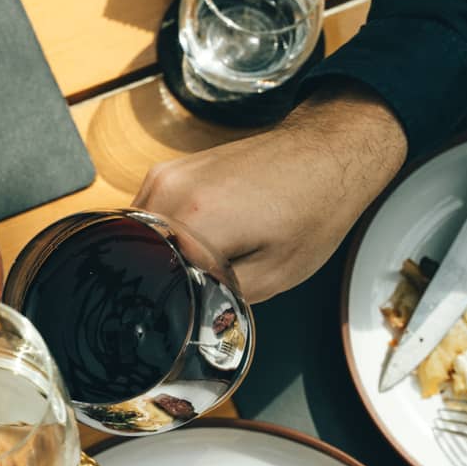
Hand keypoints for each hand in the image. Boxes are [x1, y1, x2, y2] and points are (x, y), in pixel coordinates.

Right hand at [133, 84, 406, 302]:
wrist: (326, 151)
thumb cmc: (314, 207)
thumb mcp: (277, 275)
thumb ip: (223, 299)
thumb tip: (191, 314)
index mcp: (195, 219)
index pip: (155, 280)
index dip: (173, 300)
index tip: (197, 305)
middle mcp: (170, 191)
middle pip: (142, 257)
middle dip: (165, 277)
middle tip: (203, 283)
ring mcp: (164, 176)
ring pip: (140, 238)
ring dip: (163, 253)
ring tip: (204, 255)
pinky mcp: (166, 170)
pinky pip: (148, 216)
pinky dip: (165, 233)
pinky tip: (199, 235)